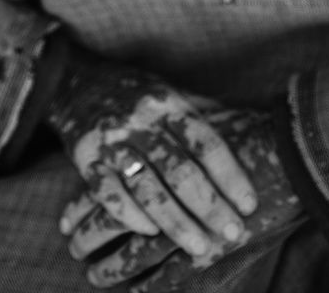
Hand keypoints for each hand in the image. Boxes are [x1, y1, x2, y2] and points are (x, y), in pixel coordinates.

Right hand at [47, 55, 257, 259]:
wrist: (77, 81)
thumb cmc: (135, 92)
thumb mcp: (170, 91)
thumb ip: (204, 112)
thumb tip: (252, 126)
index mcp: (168, 103)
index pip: (206, 142)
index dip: (230, 175)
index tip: (249, 205)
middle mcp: (140, 120)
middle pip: (180, 170)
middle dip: (209, 206)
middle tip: (232, 234)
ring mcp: (111, 140)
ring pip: (147, 188)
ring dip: (176, 221)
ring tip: (199, 246)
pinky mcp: (85, 157)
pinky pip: (108, 192)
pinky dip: (129, 215)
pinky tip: (149, 232)